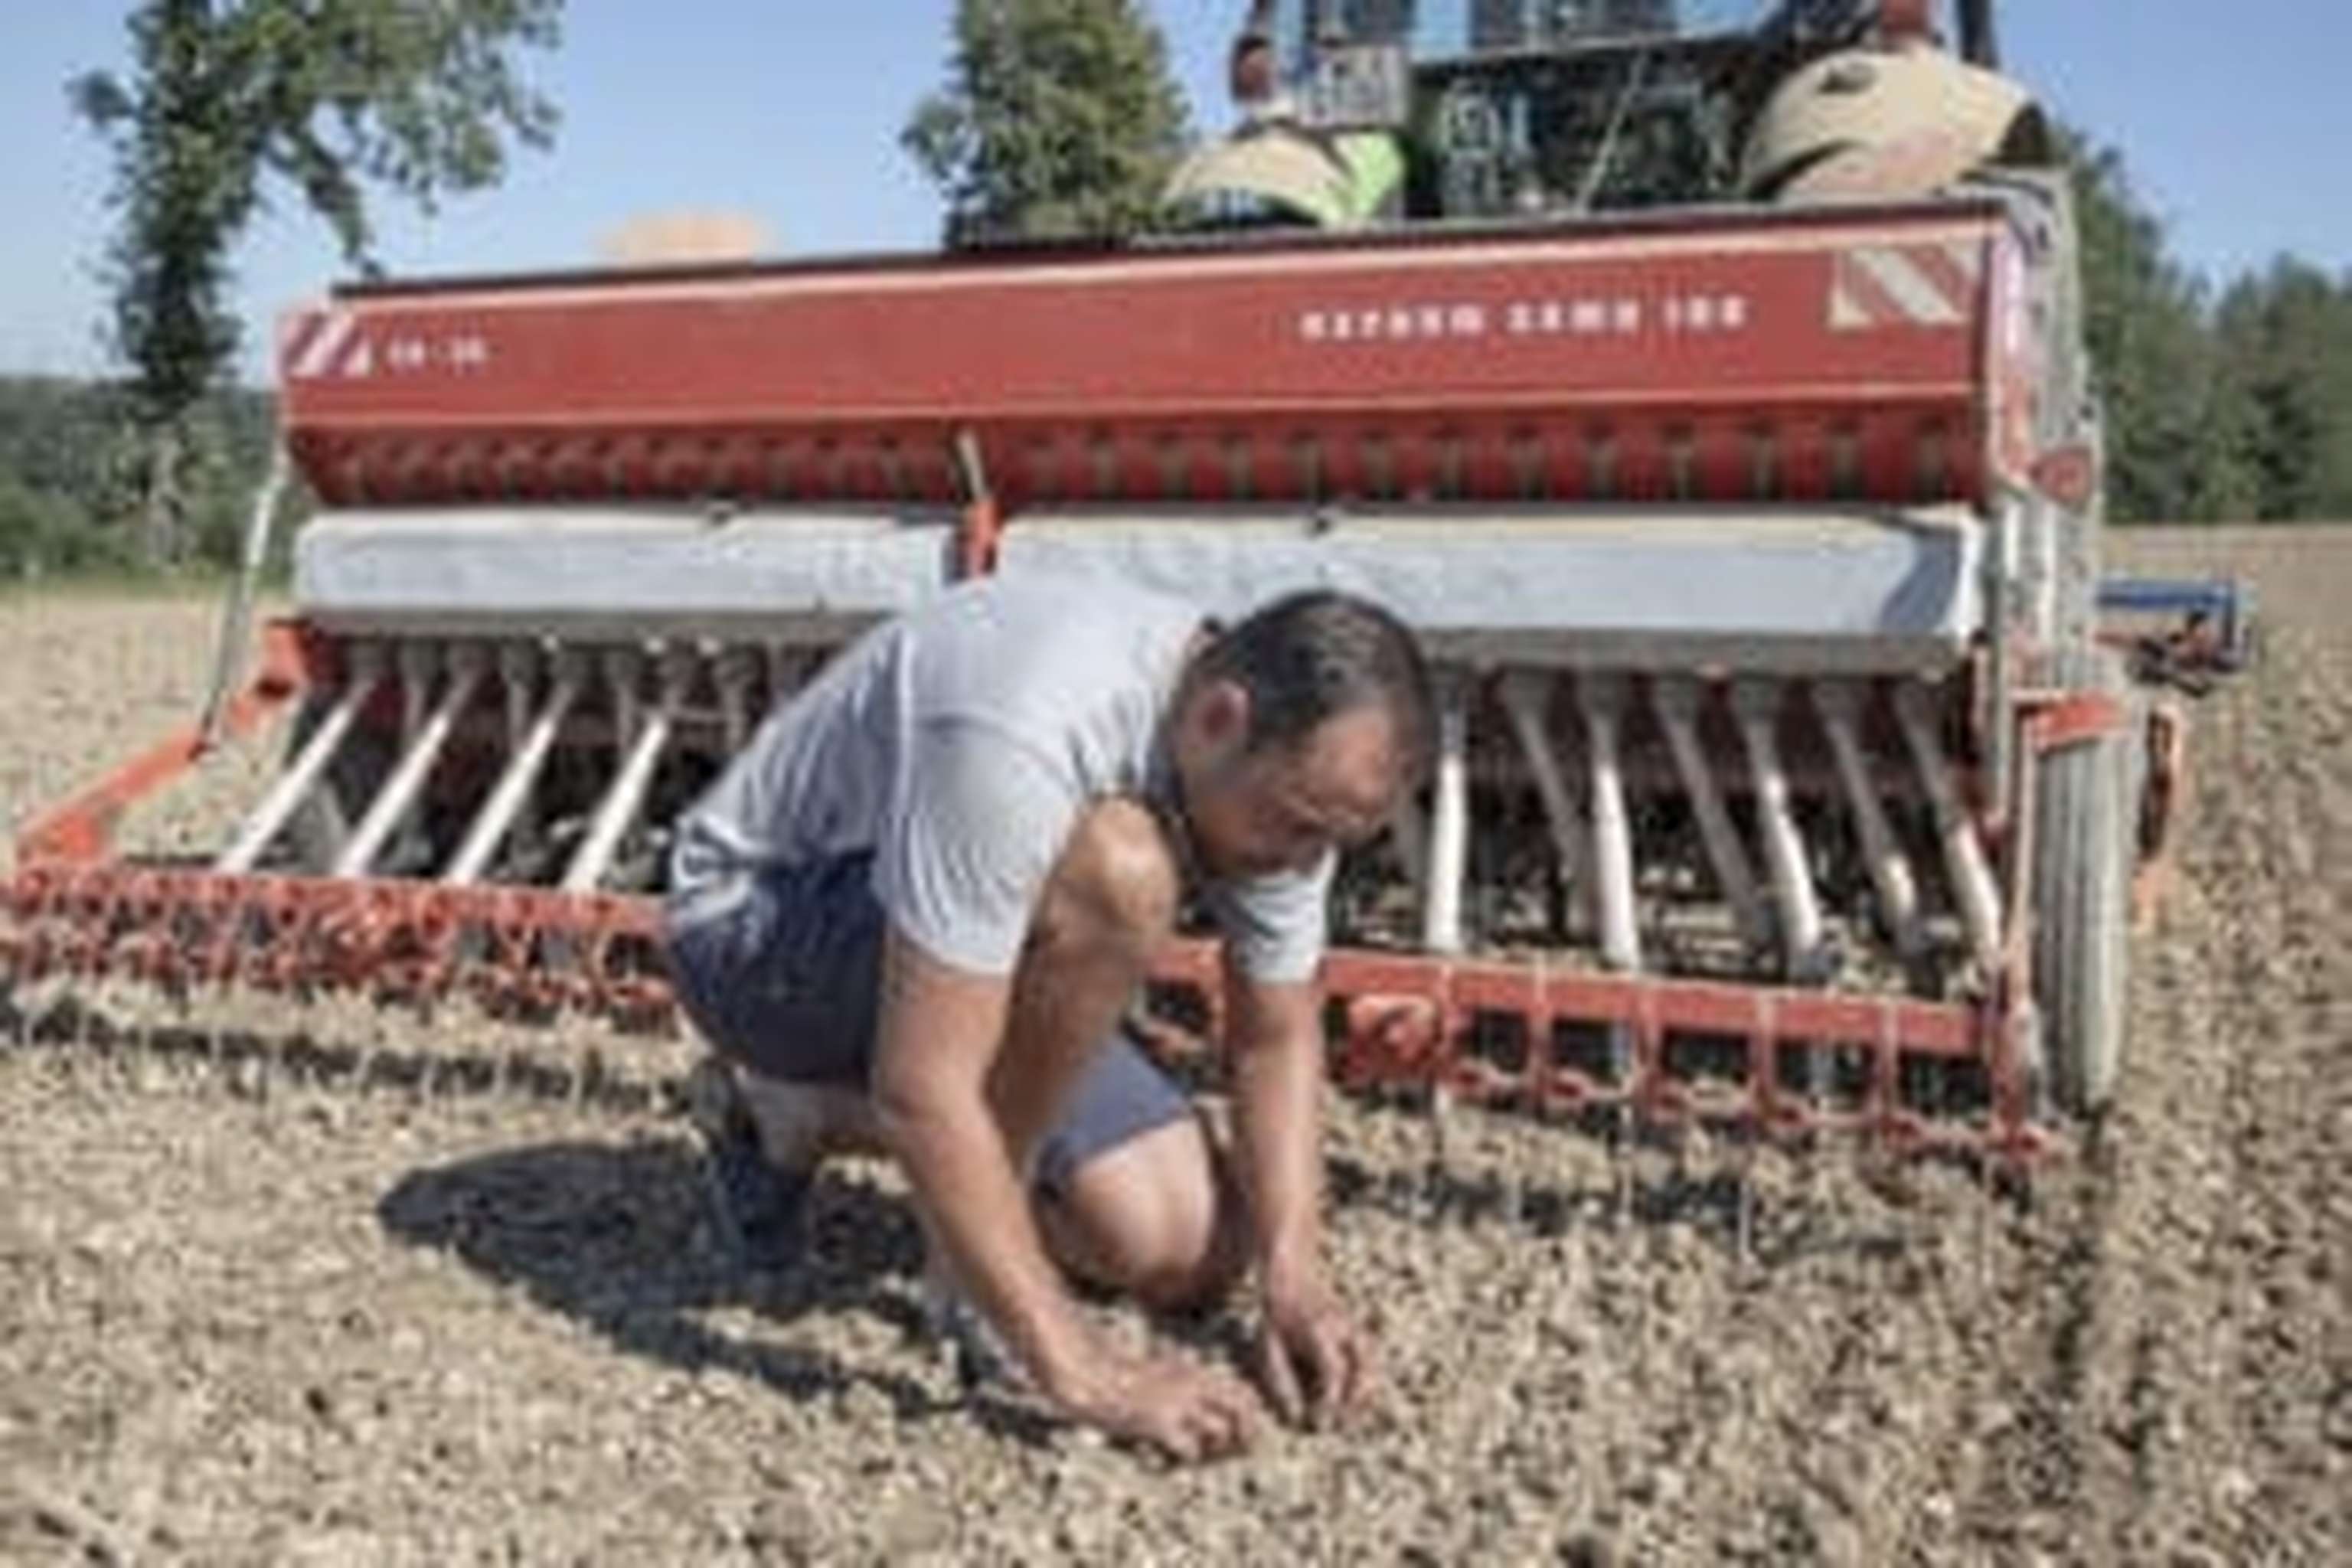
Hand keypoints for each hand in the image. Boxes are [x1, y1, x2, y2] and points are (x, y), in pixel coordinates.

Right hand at [1049, 1346, 1262, 1463]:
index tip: (1234, 1437)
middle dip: (1242, 1439)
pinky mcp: (1159, 1422)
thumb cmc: (1117, 1377)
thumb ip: (1186, 1389)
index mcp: (1195, 1373)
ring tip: (1188, 1459)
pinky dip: (1182, 1462)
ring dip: (1211, 1454)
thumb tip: (1206, 1416)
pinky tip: (1162, 1460)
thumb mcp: (1160, 1374)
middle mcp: (1194, 1385)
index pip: (1247, 1394)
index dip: (1249, 1419)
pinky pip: (1190, 1451)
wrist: (1086, 1371)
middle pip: (1245, 1414)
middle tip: (1219, 1455)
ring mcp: (1179, 1403)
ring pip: (1223, 1434)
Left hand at [1254, 1267, 1376, 1429]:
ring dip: (1366, 1395)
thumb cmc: (1277, 1315)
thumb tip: (1296, 1418)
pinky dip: (1369, 1384)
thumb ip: (1280, 1381)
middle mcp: (1343, 1329)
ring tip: (1351, 1420)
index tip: (1321, 1424)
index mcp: (1318, 1331)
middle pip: (1364, 1368)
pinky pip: (1373, 1362)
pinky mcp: (1360, 1332)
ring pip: (1373, 1365)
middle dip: (1356, 1402)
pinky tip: (1356, 1404)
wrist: (1292, 1276)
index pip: (1334, 1371)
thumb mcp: (1269, 1345)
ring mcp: (1355, 1328)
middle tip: (1342, 1427)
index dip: (1331, 1401)